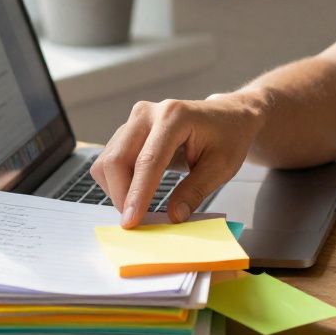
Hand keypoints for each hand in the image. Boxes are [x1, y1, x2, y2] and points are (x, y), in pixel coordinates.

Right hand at [89, 92, 265, 227]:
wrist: (227, 116)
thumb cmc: (228, 137)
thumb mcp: (222, 167)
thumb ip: (195, 191)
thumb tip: (173, 216)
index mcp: (174, 116)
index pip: (148, 161)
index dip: (137, 194)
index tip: (131, 221)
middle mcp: (148, 113)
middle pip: (117, 159)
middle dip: (121, 194)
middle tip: (135, 221)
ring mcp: (135, 119)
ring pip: (107, 160)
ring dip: (117, 189)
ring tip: (140, 206)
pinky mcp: (128, 129)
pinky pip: (110, 159)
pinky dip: (117, 181)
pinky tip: (137, 191)